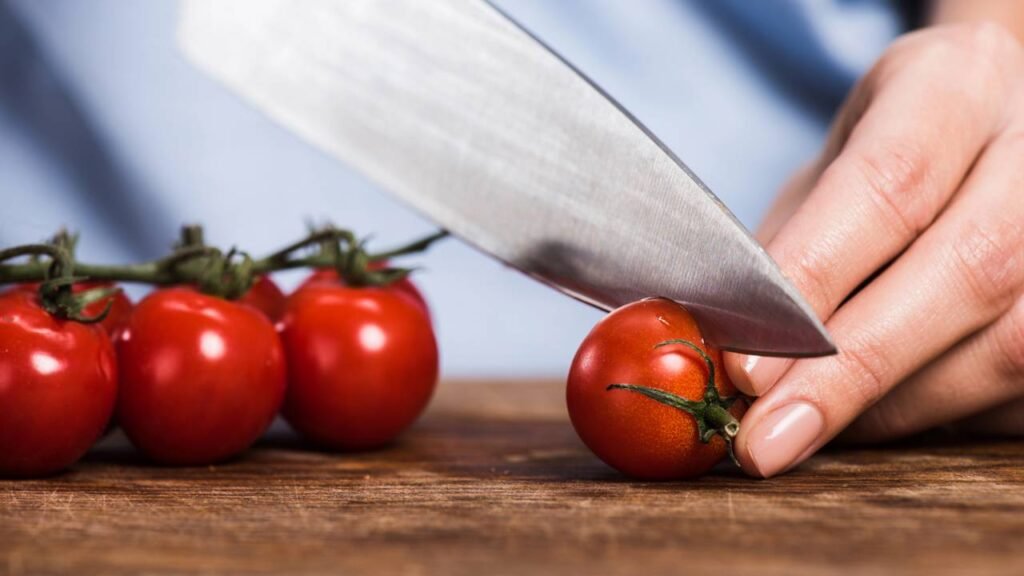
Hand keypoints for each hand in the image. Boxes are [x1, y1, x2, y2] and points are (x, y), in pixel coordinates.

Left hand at [723, 23, 1023, 477]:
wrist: (988, 130)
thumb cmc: (888, 158)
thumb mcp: (827, 172)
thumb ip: (787, 249)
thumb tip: (719, 347)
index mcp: (953, 85)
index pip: (889, 182)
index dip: (816, 281)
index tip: (746, 367)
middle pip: (971, 269)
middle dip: (853, 371)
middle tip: (766, 439)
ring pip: (1012, 345)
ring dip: (898, 409)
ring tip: (812, 430)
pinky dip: (946, 418)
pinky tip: (885, 416)